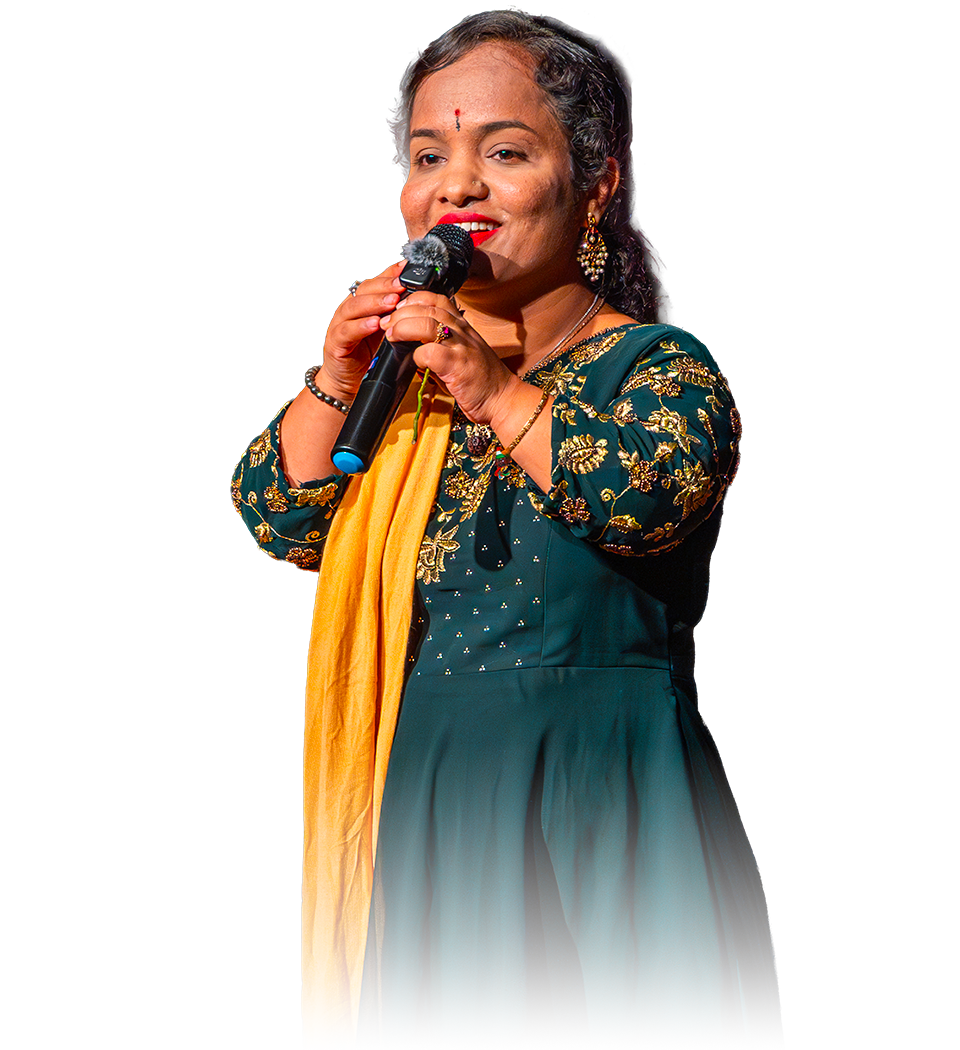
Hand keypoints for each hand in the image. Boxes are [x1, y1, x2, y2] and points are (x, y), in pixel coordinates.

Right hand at [318, 262, 405, 400]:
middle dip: (384, 287)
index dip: (389, 277)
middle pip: (363, 291)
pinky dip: (360, 326)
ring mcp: (340, 325)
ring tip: (391, 302)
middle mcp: (349, 311)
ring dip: (373, 303)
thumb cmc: (368, 354)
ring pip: (353, 307)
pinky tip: (374, 324)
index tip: (406, 273)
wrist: (348, 380)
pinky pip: (347, 331)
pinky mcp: (336, 343)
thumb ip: (395, 313)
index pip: (374, 283)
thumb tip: (416, 296)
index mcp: (362, 305)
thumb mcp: (385, 330)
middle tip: (401, 287)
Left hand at [381, 292, 520, 424]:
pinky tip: (414, 362)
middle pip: (427, 306)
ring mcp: (461, 347)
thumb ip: (439, 345)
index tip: (398, 309)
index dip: (413, 299)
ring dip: (403, 327)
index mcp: (462, 326)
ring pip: (426, 323)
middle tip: (386, 323)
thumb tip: (410, 345)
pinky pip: (430, 352)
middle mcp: (462, 331)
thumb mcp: (461, 353)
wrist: (503, 399)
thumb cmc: (481, 380)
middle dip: (400, 312)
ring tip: (391, 336)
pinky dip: (416, 355)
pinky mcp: (458, 366)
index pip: (436, 298)